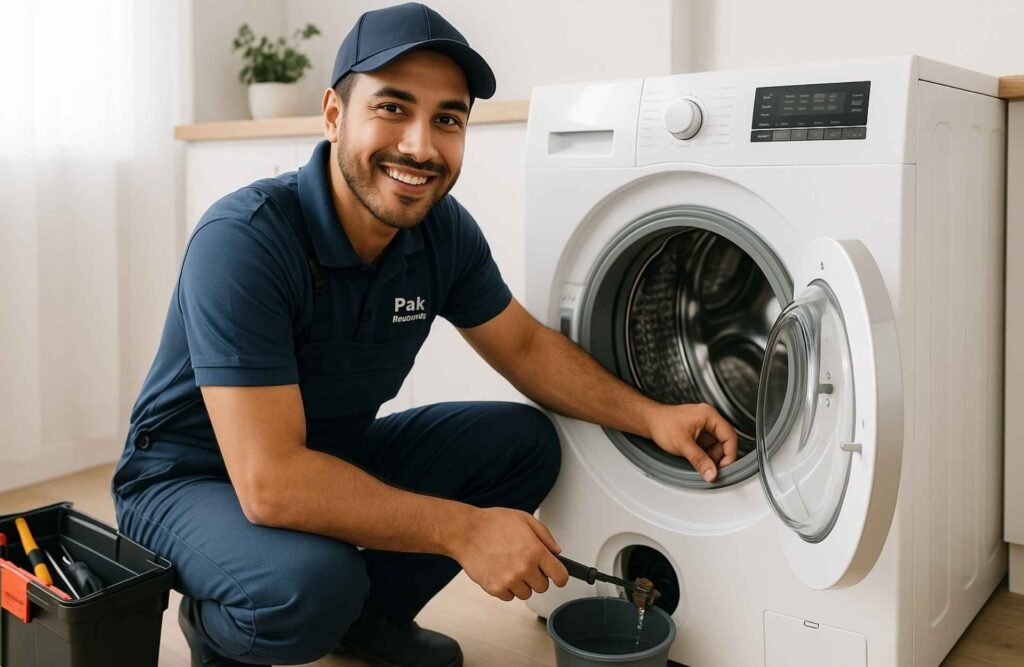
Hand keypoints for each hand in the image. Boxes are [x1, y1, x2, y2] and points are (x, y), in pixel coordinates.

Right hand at [449, 507, 568, 600]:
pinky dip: (506, 588)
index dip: (560, 577)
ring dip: (521, 584)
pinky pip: (509, 597)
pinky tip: (499, 572)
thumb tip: (556, 551)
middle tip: (525, 565)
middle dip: (537, 577)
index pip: (560, 575)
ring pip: (526, 594)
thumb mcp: (524, 519)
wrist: (465, 532)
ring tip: (509, 567)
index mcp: (535, 551)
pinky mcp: (495, 588)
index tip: (558, 577)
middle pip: (543, 587)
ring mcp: (509, 580)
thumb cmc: (492, 523)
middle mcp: (524, 568)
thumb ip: (545, 536)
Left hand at [646, 403, 738, 481]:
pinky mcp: (700, 434)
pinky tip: (698, 461)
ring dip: (712, 458)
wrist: (649, 422)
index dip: (730, 454)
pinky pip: (709, 447)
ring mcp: (705, 427)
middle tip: (713, 471)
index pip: (730, 436)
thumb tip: (712, 473)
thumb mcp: (682, 445)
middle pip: (725, 442)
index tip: (725, 468)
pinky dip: (706, 456)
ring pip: (717, 447)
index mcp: (709, 415)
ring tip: (701, 465)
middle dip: (719, 458)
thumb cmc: (662, 424)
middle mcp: (709, 419)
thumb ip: (699, 460)